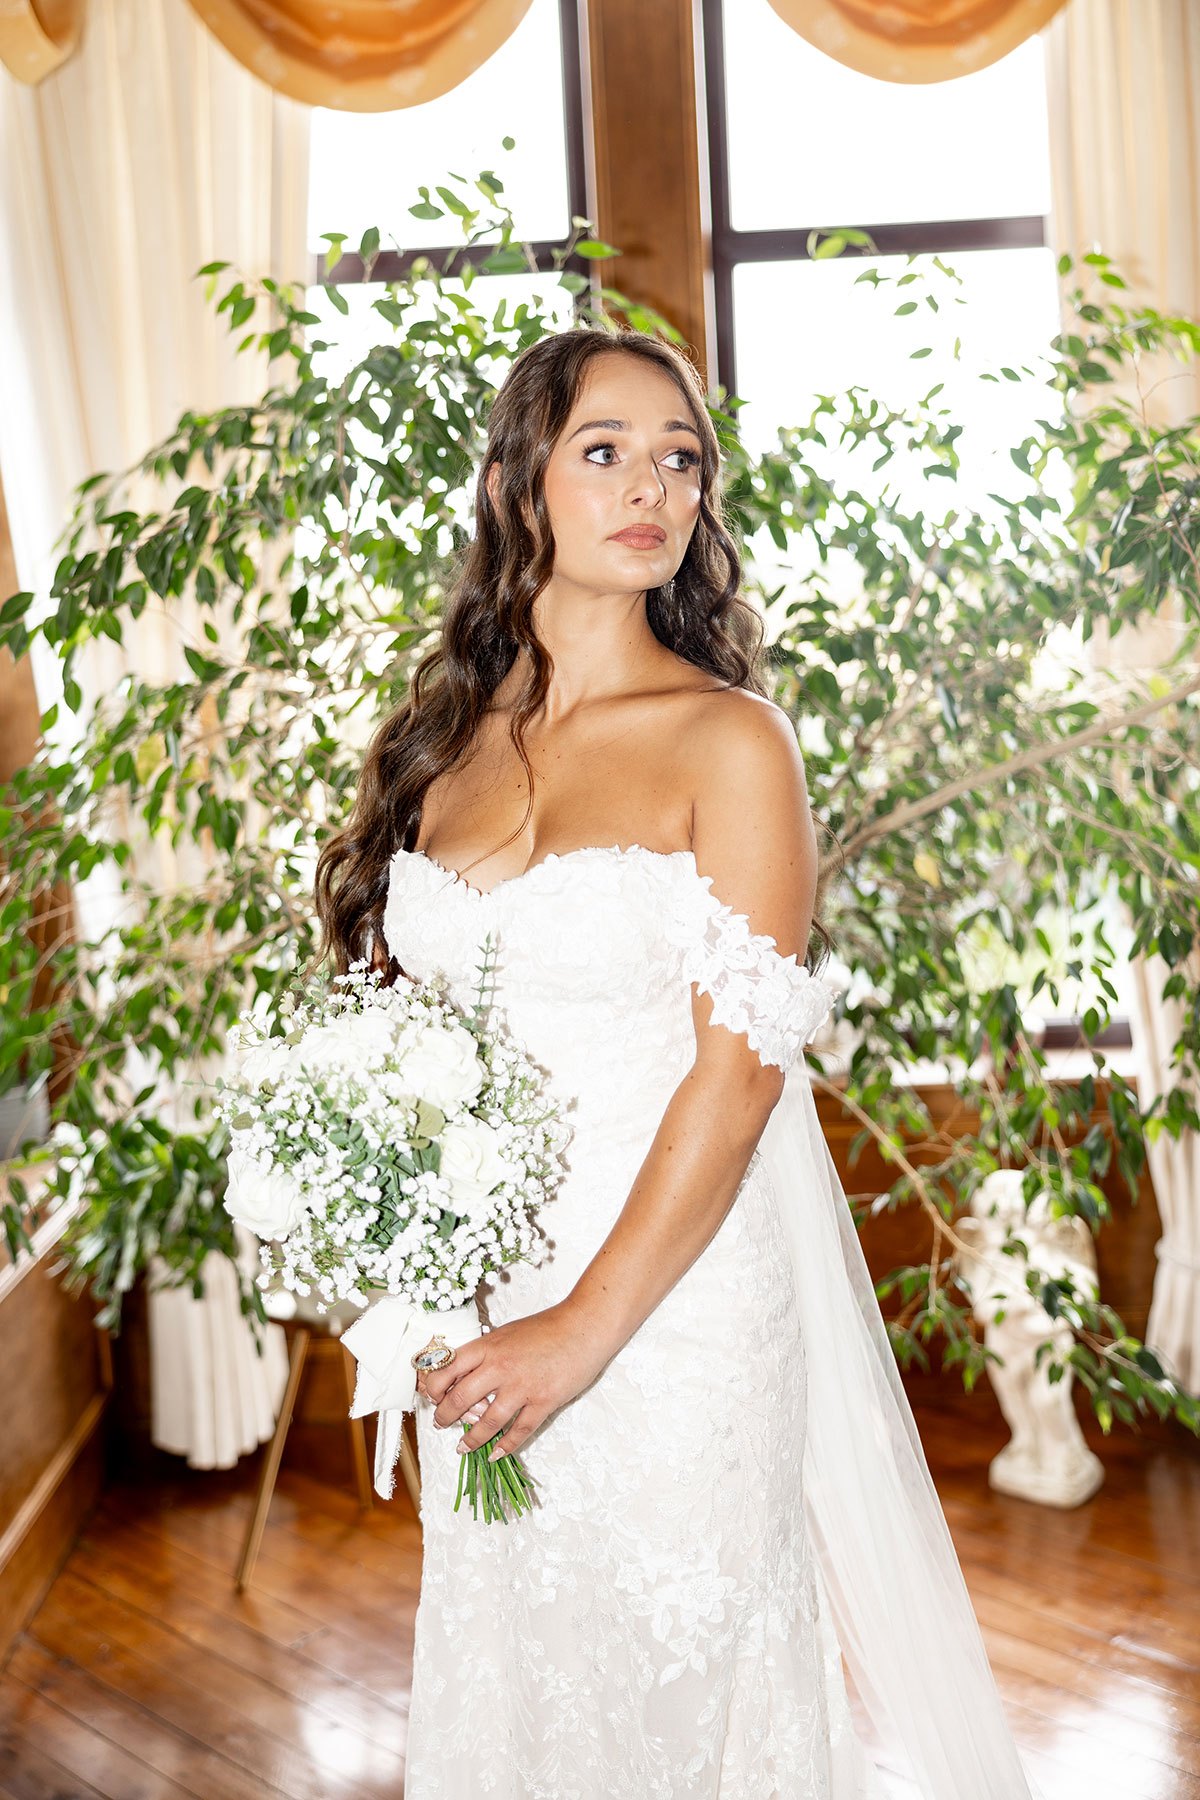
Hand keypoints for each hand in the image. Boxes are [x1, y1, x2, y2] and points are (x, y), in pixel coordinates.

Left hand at [417, 1301, 609, 1461]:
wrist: (584, 1327)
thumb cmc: (547, 1328)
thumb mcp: (507, 1333)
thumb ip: (486, 1354)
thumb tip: (463, 1375)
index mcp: (488, 1347)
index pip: (446, 1371)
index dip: (434, 1389)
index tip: (433, 1398)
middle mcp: (499, 1367)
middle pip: (459, 1399)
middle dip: (444, 1417)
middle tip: (441, 1423)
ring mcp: (522, 1387)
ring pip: (486, 1422)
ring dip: (470, 1439)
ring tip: (462, 1447)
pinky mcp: (543, 1402)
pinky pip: (518, 1432)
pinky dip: (504, 1447)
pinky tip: (495, 1453)